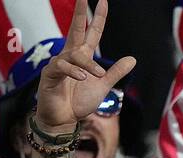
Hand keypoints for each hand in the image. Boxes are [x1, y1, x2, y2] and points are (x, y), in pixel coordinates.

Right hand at [34, 0, 135, 129]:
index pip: (90, 33)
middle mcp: (70, 56)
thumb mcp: (102, 86)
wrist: (64, 120)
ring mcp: (58, 64)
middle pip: (75, 29)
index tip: (103, 1)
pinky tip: (82, 77)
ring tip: (97, 75)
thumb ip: (115, 72)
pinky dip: (73, 71)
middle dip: (79, 13)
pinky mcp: (49, 74)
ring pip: (73, 54)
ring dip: (88, 64)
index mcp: (82, 57)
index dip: (97, 18)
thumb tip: (132, 58)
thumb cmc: (78, 102)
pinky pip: (61, 67)